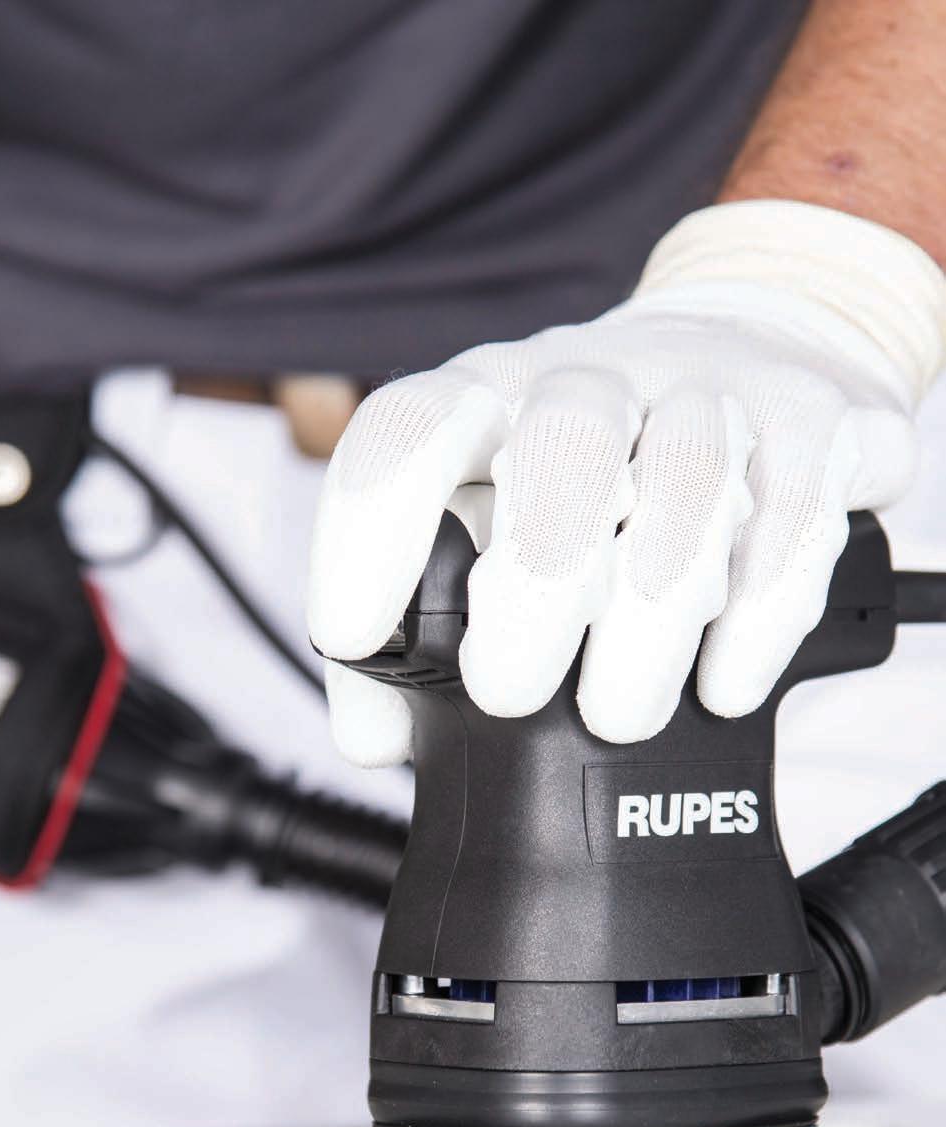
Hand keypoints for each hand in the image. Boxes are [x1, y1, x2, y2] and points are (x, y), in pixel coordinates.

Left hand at [309, 202, 944, 761]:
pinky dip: (759, 618)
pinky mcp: (813, 425)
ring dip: (649, 621)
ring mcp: (709, 391)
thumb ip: (419, 629)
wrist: (764, 353)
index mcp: (489, 399)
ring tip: (619, 713)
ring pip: (690, 480)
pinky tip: (725, 685)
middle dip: (531, 586)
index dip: (365, 531)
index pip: (407, 430)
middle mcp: (593, 377)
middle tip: (509, 694)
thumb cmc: (599, 471)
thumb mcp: (489, 524)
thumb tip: (375, 734)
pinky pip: (794, 515)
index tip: (351, 636)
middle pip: (563, 449)